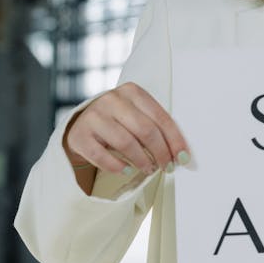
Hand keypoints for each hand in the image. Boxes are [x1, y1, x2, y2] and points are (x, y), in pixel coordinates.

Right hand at [63, 81, 189, 176]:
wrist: (81, 125)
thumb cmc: (118, 121)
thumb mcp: (136, 115)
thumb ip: (156, 127)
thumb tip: (181, 153)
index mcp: (132, 91)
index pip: (160, 117)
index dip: (174, 140)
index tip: (183, 157)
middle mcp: (112, 100)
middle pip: (145, 130)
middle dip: (161, 152)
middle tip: (167, 167)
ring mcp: (94, 116)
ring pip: (125, 143)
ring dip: (142, 161)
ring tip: (149, 169)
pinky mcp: (80, 135)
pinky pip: (102, 156)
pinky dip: (118, 167)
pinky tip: (127, 171)